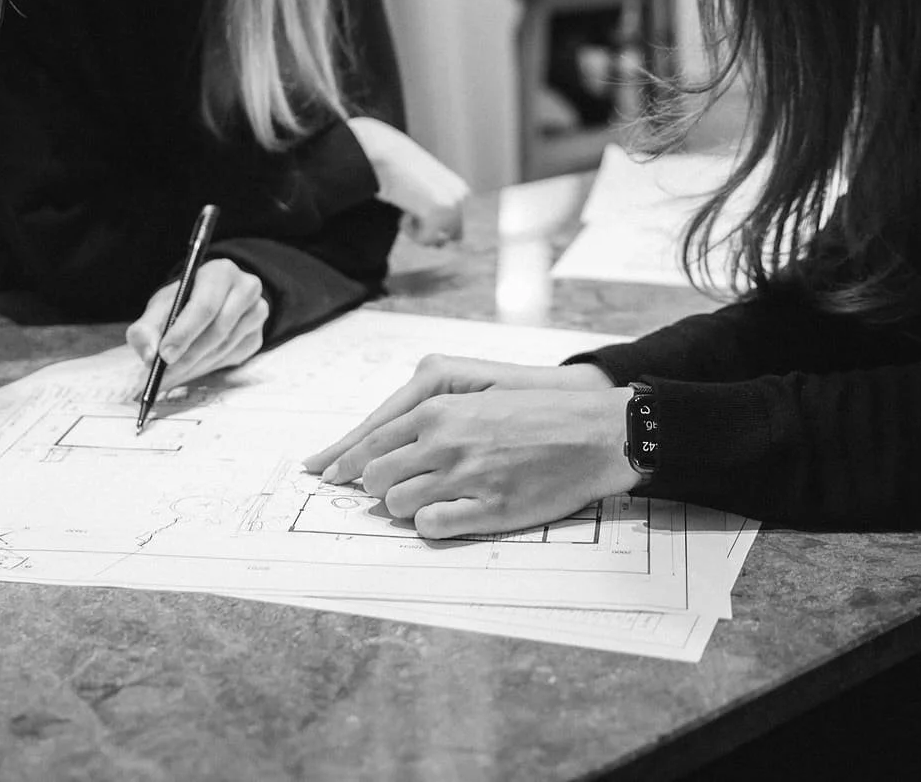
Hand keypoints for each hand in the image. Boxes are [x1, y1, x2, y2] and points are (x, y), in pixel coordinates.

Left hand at [125, 259, 268, 387]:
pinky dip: (206, 368)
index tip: (163, 356)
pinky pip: (230, 359)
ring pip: (223, 348)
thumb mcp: (160, 307)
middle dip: (186, 356)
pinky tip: (188, 370)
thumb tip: (149, 354)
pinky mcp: (256, 336)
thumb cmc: (182, 302)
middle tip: (162, 375)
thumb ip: (147, 328)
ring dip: (193, 366)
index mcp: (220, 272)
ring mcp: (256, 313)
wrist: (208, 304)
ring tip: (168, 376)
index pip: (205, 306)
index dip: (183, 333)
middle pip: (218, 330)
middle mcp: (246, 289)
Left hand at [303, 356, 636, 538]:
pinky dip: (429, 524)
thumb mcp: (476, 393)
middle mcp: (445, 441)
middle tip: (390, 491)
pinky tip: (445, 515)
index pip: (370, 440)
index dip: (344, 461)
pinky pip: (430, 527)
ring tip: (427, 500)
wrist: (593, 433)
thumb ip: (430, 414)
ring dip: (403, 507)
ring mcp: (465, 477)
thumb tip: (385, 443)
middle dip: (376, 487)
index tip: (327, 474)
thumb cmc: (536, 412)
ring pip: (397, 505)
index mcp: (439, 409)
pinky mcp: (487, 510)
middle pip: (375, 477)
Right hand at [347, 117, 470, 246]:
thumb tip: (441, 245)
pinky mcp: (440, 212)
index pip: (455, 228)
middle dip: (428, 231)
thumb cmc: (397, 171)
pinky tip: (403, 212)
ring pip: (438, 241)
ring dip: (418, 232)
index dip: (432, 225)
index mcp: (460, 190)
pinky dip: (410, 232)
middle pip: (450, 237)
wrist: (384, 154)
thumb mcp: (422, 192)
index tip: (414, 208)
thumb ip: (434, 214)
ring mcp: (453, 205)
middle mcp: (461, 197)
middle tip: (409, 212)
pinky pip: (425, 240)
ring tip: (405, 209)